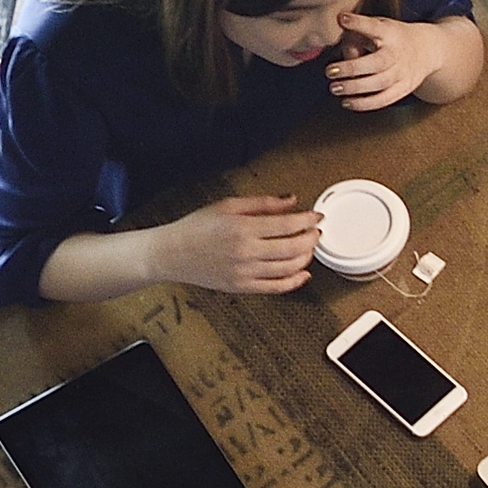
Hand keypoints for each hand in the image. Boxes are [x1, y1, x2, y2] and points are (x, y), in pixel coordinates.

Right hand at [150, 195, 317, 293]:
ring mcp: (245, 272)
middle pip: (293, 248)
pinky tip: (303, 273)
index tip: (316, 216)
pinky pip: (276, 288)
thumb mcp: (228, 206)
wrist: (172, 253)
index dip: (307, 220)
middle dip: (311, 239)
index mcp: (242, 228)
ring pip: (288, 268)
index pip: (287, 224)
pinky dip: (294, 282)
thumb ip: (263, 203)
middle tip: (316, 232)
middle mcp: (246, 252)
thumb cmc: (196, 228)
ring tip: (309, 248)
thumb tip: (291, 200)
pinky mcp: (242, 287)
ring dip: (306, 258)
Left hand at [328, 14, 447, 111]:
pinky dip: (364, 104)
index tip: (341, 18)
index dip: (358, 23)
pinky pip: (384, 100)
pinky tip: (346, 103)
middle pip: (377, 62)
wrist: (425, 49)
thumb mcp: (375, 28)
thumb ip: (356, 39)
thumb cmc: (390, 38)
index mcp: (389, 32)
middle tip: (330, 71)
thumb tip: (346, 62)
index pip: (374, 26)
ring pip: (379, 84)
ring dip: (355, 88)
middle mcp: (398, 52)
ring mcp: (403, 72)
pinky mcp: (404, 88)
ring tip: (335, 88)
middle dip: (353, 68)